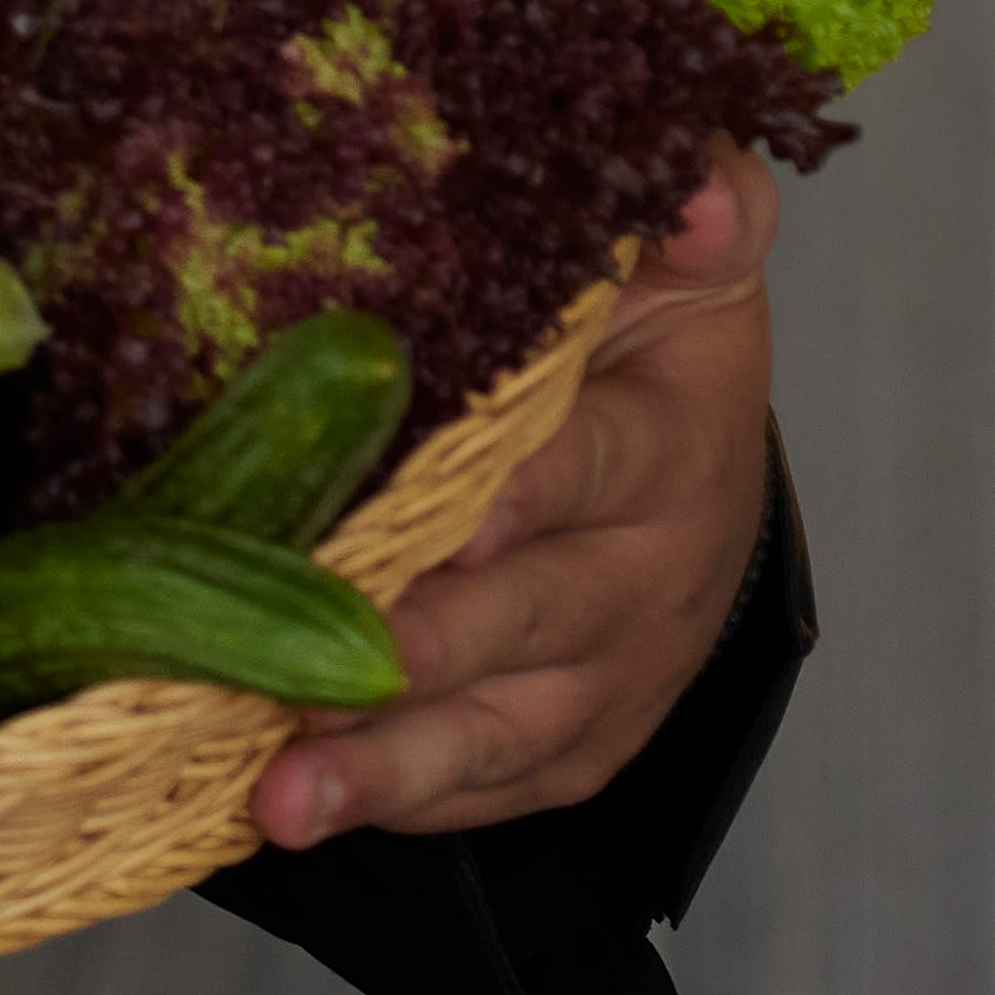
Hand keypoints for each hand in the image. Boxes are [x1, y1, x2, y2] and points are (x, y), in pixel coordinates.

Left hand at [250, 144, 779, 850]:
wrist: (713, 473)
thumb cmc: (656, 340)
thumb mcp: (688, 254)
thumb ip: (696, 199)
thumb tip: (689, 182)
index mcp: (670, 437)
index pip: (584, 463)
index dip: (505, 499)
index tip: (427, 526)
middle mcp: (647, 573)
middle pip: (529, 619)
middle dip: (417, 653)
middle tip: (301, 680)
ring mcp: (613, 678)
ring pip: (498, 733)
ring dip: (384, 770)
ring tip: (280, 803)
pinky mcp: (574, 751)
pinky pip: (483, 791)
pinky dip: (390, 804)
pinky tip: (291, 811)